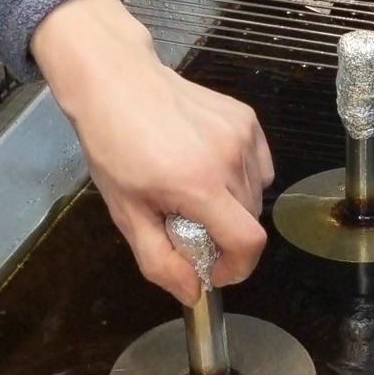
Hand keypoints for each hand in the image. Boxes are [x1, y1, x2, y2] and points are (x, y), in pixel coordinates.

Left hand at [31, 0, 273, 304]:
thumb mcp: (126, 213)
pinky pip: (260, 166)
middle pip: (251, 221)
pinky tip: (210, 168)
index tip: (216, 271)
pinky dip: (242, 178)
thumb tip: (193, 293)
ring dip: (233, 206)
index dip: (239, 268)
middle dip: (226, 237)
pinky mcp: (246, 118)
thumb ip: (160, 261)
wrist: (116, 81)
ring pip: (256, 194)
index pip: (248, 243)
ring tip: (195, 192)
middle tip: (189, 226)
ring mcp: (242, 135)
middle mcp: (230, 159)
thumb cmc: (114, 146)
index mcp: (199, 185)